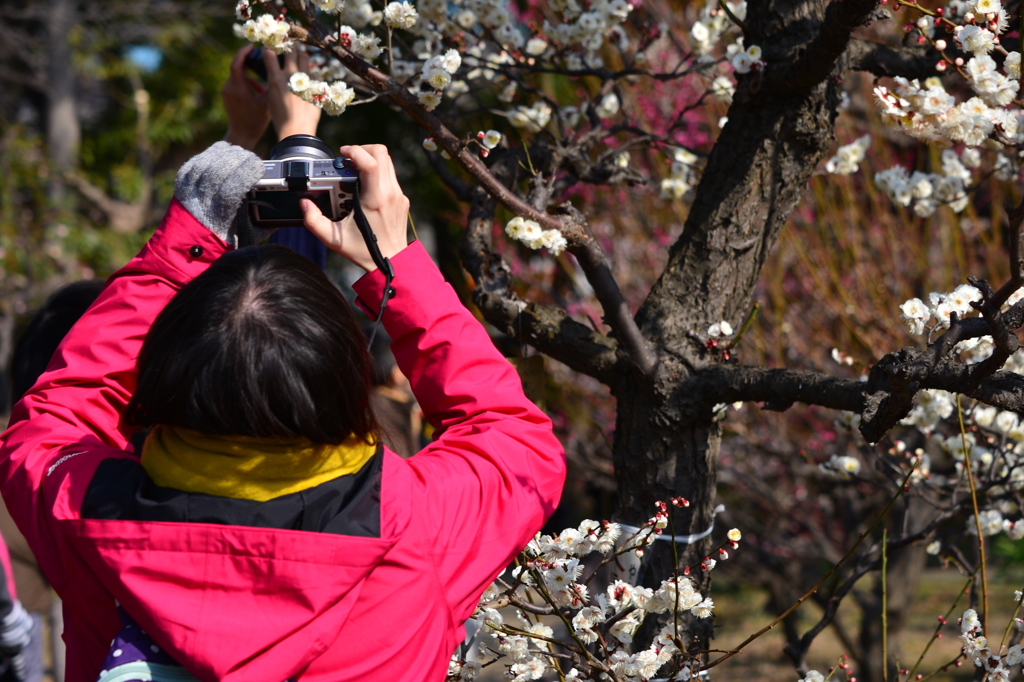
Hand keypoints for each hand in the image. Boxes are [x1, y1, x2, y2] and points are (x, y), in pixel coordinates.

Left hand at [174, 141, 268, 247]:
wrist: (191, 244)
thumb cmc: (226, 239)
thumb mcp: (249, 234)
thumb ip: (266, 218)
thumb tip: (283, 201)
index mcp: (219, 216)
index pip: (233, 186)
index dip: (248, 171)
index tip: (260, 167)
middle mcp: (201, 201)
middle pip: (220, 168)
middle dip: (241, 158)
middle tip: (253, 160)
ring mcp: (189, 189)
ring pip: (209, 160)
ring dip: (228, 153)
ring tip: (241, 155)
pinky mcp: (182, 179)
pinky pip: (200, 158)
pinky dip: (214, 153)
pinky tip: (225, 154)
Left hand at [221, 45, 270, 149]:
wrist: (241, 136)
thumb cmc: (255, 122)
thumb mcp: (266, 104)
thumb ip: (270, 87)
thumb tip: (279, 74)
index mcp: (238, 88)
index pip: (237, 63)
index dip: (243, 52)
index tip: (251, 46)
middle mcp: (229, 87)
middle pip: (237, 67)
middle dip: (248, 63)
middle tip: (260, 59)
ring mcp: (226, 92)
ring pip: (237, 76)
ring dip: (249, 76)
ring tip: (262, 86)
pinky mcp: (226, 96)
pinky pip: (235, 83)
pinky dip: (245, 83)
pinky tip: (256, 92)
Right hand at [265, 49, 321, 139]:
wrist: (297, 130)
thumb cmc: (281, 118)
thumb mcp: (271, 99)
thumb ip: (274, 82)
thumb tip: (276, 74)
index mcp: (275, 79)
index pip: (269, 54)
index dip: (269, 51)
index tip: (271, 51)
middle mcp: (290, 75)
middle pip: (291, 50)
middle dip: (289, 49)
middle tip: (289, 51)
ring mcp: (305, 79)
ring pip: (304, 57)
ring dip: (301, 58)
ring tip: (300, 63)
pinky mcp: (316, 85)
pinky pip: (314, 73)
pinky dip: (310, 74)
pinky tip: (308, 81)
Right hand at [300, 145, 409, 270]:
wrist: (393, 262)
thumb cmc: (364, 251)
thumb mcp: (333, 239)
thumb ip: (314, 221)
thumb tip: (304, 204)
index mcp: (374, 200)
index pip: (371, 163)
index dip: (356, 151)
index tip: (344, 152)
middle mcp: (389, 194)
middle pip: (382, 154)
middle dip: (363, 150)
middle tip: (347, 159)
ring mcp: (398, 195)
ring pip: (388, 163)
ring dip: (370, 160)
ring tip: (353, 172)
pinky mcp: (402, 199)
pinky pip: (390, 176)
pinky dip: (377, 173)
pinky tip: (364, 187)